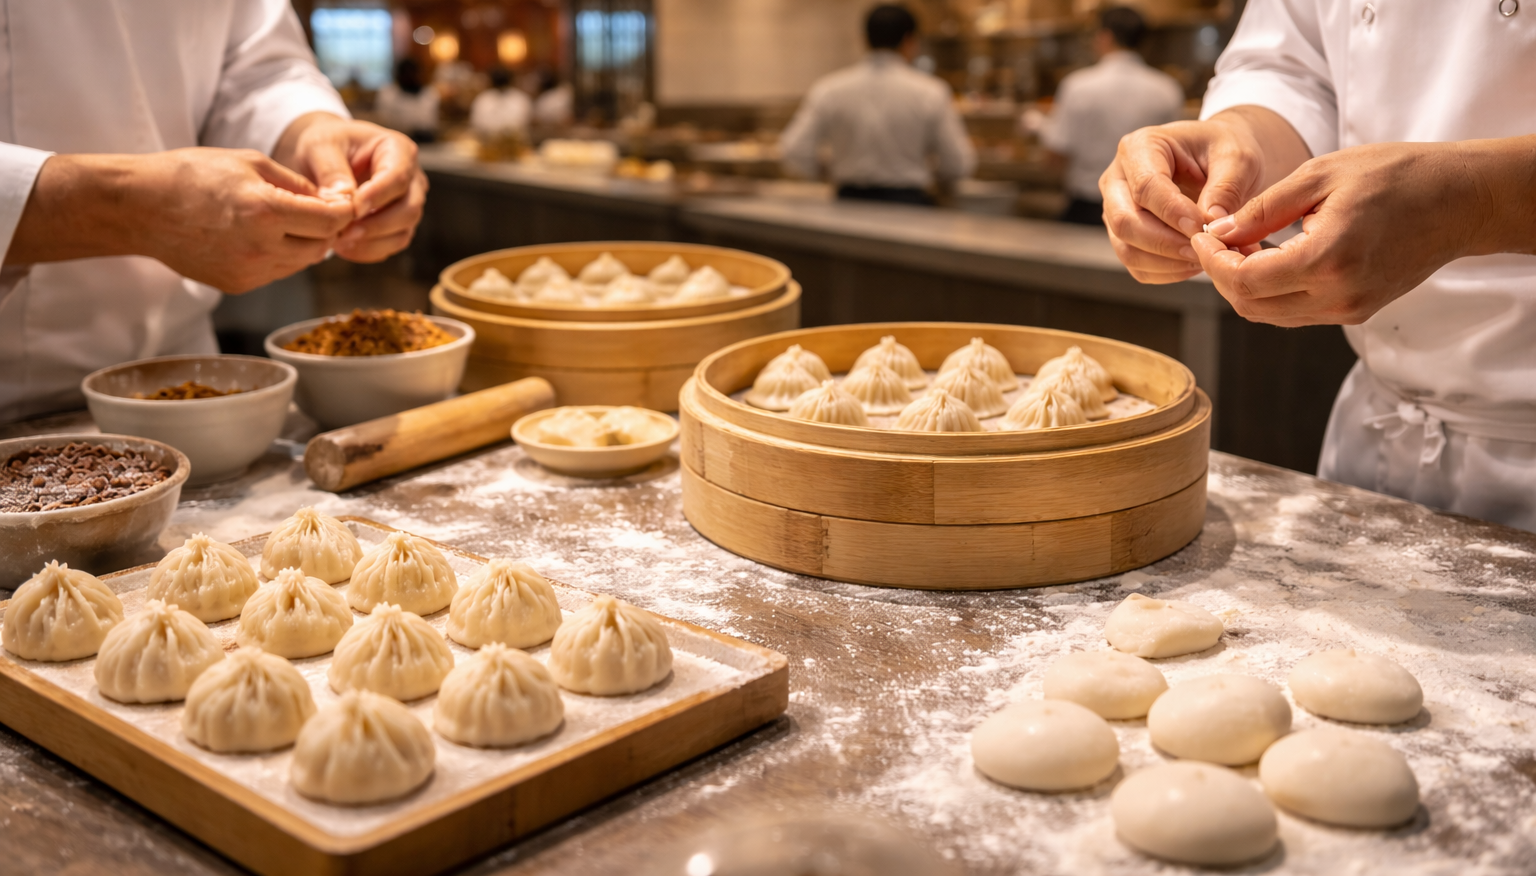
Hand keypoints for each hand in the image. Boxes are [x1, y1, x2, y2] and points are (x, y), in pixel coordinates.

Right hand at [9, 148, 352, 292]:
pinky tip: (255, 236)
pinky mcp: (238, 285)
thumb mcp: (250, 162)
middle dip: (323, 228)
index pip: (333, 220)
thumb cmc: (191, 175)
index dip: (341, 209)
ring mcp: (249, 272)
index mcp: (267, 212)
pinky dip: (278, 256)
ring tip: (277, 220)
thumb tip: (329, 201)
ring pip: (301, 263)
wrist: (140, 207)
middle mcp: (261, 248)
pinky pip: (276, 272)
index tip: (336, 200)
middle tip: (311, 209)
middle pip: (321, 246)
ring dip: (302, 244)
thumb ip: (296, 184)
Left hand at [275, 113, 427, 262]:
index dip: (377, 196)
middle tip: (343, 232)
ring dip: (372, 241)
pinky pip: (392, 244)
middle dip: (377, 225)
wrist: (323, 160)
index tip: (352, 210)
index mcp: (398, 150)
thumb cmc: (326, 147)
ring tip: (339, 241)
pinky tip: (343, 246)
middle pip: (409, 209)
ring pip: (404, 231)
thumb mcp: (319, 147)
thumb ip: (331, 169)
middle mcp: (412, 179)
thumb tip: (345, 196)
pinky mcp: (399, 225)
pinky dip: (369, 250)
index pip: (398, 177)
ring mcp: (409, 204)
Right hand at [1099, 107, 1310, 283]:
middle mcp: (1117, 179)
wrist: (1221, 162)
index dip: (1172, 212)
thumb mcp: (1237, 158)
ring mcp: (1116, 211)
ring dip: (1167, 262)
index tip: (1203, 228)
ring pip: (1127, 249)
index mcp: (1139, 147)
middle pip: (1125, 222)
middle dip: (1166, 243)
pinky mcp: (1125, 237)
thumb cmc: (1225, 152)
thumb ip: (1226, 188)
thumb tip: (1210, 224)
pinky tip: (1195, 263)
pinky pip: (1137, 266)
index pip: (1145, 187)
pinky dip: (1167, 272)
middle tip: (1204, 250)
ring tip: (1204, 258)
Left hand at [1190, 141, 1503, 325]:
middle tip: (1214, 242)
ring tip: (1239, 246)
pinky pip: (1296, 312)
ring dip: (1244, 286)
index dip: (1210, 262)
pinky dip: (1272, 290)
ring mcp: (1349, 310)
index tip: (1201, 235)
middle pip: (1250, 306)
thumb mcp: (1320, 176)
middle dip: (1221, 276)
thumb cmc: (1397, 176)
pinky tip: (1269, 258)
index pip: (1244, 281)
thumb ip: (1263, 209)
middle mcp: (1337, 296)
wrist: (1461, 200)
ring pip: (1270, 315)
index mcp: (1327, 260)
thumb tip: (1217, 232)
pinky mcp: (1357, 311)